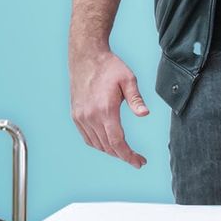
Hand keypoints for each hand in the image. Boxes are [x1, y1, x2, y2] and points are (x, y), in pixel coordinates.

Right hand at [68, 45, 148, 167]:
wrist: (86, 58)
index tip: (140, 162)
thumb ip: (136, 99)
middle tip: (138, 160)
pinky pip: (87, 137)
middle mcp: (90, 117)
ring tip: (125, 153)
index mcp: (105, 110)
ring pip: (96, 144)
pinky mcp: (75, 115)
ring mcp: (80, 117)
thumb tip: (145, 114)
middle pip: (107, 146)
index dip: (129, 156)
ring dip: (111, 151)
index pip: (117, 142)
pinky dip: (98, 144)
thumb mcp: (128, 80)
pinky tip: (109, 144)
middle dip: (123, 156)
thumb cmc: (110, 67)